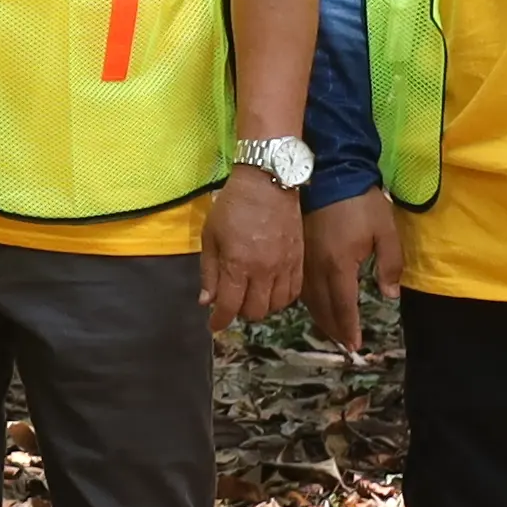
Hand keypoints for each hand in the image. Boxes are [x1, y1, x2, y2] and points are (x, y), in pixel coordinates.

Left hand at [198, 166, 303, 331]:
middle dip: (239, 312)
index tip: (214, 324)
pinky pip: (294, 292)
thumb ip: (209, 271)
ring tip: (251, 295)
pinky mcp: (299, 260)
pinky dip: (281, 298)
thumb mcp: (210, 236)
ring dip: (261, 306)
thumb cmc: (232, 206)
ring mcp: (285, 266)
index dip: (219, 321)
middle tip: (232, 302)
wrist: (268, 182)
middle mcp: (263, 270)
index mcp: (237, 264)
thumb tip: (206, 301)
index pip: (229, 306)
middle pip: (254, 311)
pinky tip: (271, 290)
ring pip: (275, 306)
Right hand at [305, 193, 401, 347]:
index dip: (349, 327)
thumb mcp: (385, 231)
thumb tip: (389, 295)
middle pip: (322, 307)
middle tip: (344, 344)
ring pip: (308, 298)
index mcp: (338, 265)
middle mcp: (316, 267)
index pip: (342, 305)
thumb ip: (390, 265)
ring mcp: (303, 258)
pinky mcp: (297, 249)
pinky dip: (308, 300)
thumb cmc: (361, 201)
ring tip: (331, 330)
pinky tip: (314, 303)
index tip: (355, 346)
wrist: (329, 171)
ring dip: (319, 317)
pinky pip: (300, 284)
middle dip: (334, 328)